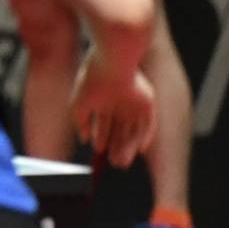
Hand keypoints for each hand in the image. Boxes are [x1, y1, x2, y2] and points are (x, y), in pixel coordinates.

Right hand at [68, 48, 155, 168]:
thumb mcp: (78, 104)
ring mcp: (135, 103)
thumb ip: (80, 122)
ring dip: (130, 145)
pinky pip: (150, 123)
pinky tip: (140, 149)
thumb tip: (83, 139)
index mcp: (104, 101)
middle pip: (121, 129)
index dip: (101, 137)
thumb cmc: (91, 82)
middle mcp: (120, 103)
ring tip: (124, 161)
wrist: (110, 65)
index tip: (99, 151)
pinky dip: (146, 136)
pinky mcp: (148, 102)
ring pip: (134, 129)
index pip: (104, 124)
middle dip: (117, 146)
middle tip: (114, 162)